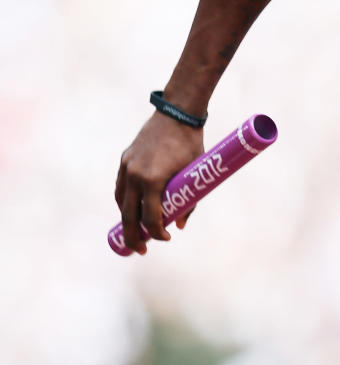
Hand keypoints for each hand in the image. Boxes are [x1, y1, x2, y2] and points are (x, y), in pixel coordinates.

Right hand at [115, 113, 203, 253]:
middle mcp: (135, 175)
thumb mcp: (194, 175)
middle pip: (128, 215)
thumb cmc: (190, 145)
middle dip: (134, 236)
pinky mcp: (125, 160)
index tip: (165, 238)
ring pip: (121, 202)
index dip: (157, 233)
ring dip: (126, 220)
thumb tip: (178, 225)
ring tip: (135, 234)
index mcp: (152, 180)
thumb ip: (188, 202)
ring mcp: (127, 166)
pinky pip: (120, 188)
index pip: (150, 217)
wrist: (177, 114)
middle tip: (141, 250)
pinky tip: (129, 211)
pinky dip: (123, 202)